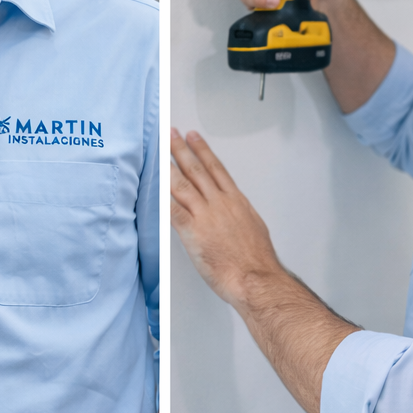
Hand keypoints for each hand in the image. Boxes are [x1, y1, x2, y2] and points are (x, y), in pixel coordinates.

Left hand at [169, 128, 283, 308]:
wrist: (256, 278)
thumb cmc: (257, 260)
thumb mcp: (253, 228)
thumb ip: (238, 216)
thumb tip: (233, 212)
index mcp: (236, 202)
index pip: (216, 168)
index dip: (203, 150)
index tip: (194, 137)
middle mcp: (220, 204)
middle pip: (197, 170)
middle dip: (182, 149)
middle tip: (171, 134)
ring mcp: (206, 217)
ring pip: (183, 184)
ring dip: (169, 166)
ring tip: (160, 153)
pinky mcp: (193, 233)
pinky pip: (173, 210)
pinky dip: (163, 197)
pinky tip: (154, 186)